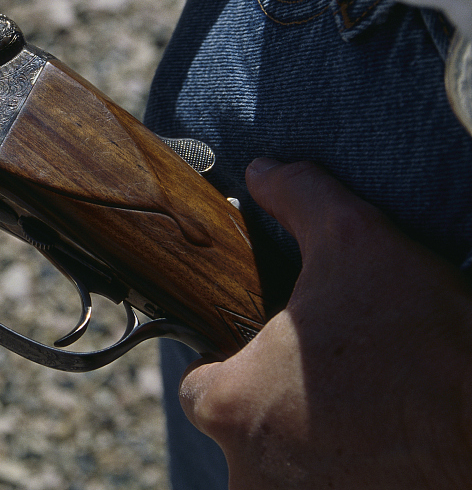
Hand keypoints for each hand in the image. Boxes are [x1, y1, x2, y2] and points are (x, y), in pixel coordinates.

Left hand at [179, 159, 471, 488]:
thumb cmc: (430, 348)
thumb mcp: (362, 246)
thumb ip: (301, 199)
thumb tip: (264, 171)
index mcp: (229, 406)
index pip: (200, 389)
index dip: (236, 369)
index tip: (276, 364)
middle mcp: (246, 476)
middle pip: (244, 435)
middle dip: (282, 413)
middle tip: (337, 390)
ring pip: (280, 475)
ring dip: (315, 452)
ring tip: (367, 422)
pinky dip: (346, 479)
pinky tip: (383, 454)